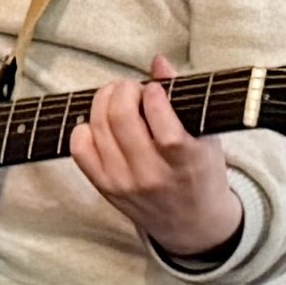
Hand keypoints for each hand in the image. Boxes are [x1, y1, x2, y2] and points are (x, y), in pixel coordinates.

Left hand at [69, 54, 242, 257]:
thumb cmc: (202, 171)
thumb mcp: (206, 136)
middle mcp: (152, 175)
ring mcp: (123, 183)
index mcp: (186, 162)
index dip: (153, 96)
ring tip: (117, 97)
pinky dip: (85, 128)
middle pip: (121, 120)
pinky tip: (101, 124)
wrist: (192, 222)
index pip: (162, 125)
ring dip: (103, 102)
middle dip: (122, 91)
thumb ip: (184, 97)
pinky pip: (79, 149)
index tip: (154, 89)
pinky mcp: (104, 187)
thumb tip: (159, 61)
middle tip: (130, 87)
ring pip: (98, 129)